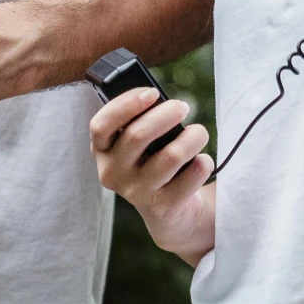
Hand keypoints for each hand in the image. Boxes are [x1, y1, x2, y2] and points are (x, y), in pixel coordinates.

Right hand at [90, 86, 215, 263]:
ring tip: (199, 133)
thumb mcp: (137, 142)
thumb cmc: (152, 160)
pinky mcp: (163, 206)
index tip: (153, 92)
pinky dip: (203, 162)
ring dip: (193, 136)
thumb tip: (165, 103)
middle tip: (183, 107)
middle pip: (138, 134)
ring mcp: (136, 193)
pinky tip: (201, 161)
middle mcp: (113, 173)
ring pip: (172, 155)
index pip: (100, 126)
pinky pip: (192, 174)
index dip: (126, 104)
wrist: (167, 210)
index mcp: (102, 151)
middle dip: (167, 113)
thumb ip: (140, 120)